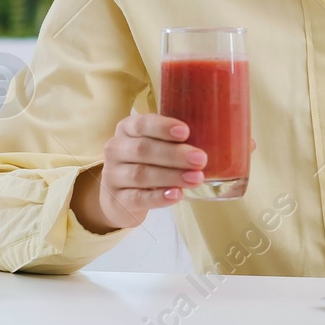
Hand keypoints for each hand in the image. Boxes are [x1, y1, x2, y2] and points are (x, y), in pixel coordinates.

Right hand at [73, 113, 207, 232]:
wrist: (121, 198)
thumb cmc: (147, 164)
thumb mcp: (154, 146)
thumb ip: (174, 140)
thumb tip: (212, 138)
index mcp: (126, 129)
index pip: (141, 124)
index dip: (163, 127)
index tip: (185, 131)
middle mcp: (116, 149)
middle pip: (143, 149)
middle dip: (174, 154)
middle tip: (200, 159)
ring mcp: (112, 176)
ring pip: (141, 174)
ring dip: (171, 176)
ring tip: (196, 178)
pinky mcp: (117, 200)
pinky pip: (138, 198)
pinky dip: (159, 197)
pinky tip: (177, 195)